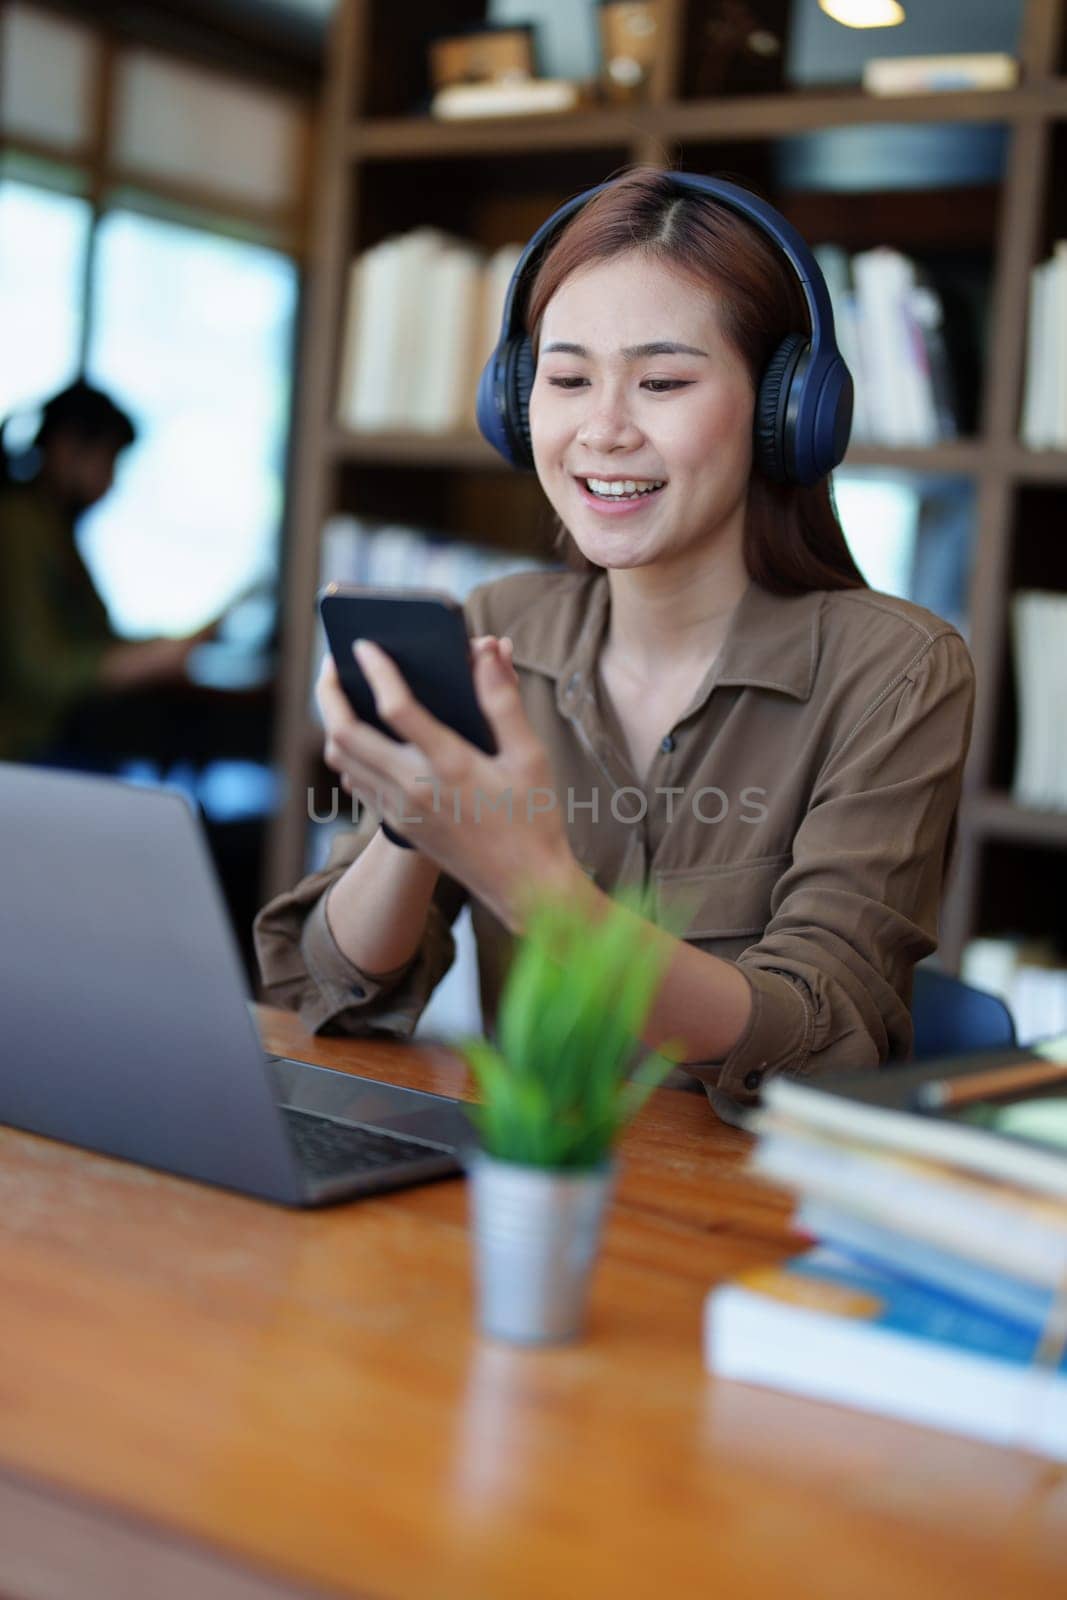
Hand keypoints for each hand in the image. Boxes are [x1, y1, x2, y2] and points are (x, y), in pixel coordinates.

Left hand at [314, 633, 579, 930]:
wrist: (525, 887)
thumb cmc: (534, 819)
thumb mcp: (529, 755)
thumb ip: (503, 699)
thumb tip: (489, 650)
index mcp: (450, 766)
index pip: (395, 708)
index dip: (376, 670)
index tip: (365, 644)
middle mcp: (414, 788)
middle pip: (344, 733)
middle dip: (330, 692)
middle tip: (334, 663)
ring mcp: (401, 810)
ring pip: (341, 759)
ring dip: (332, 722)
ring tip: (343, 695)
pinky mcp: (399, 825)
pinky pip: (355, 782)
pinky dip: (348, 754)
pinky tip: (365, 737)